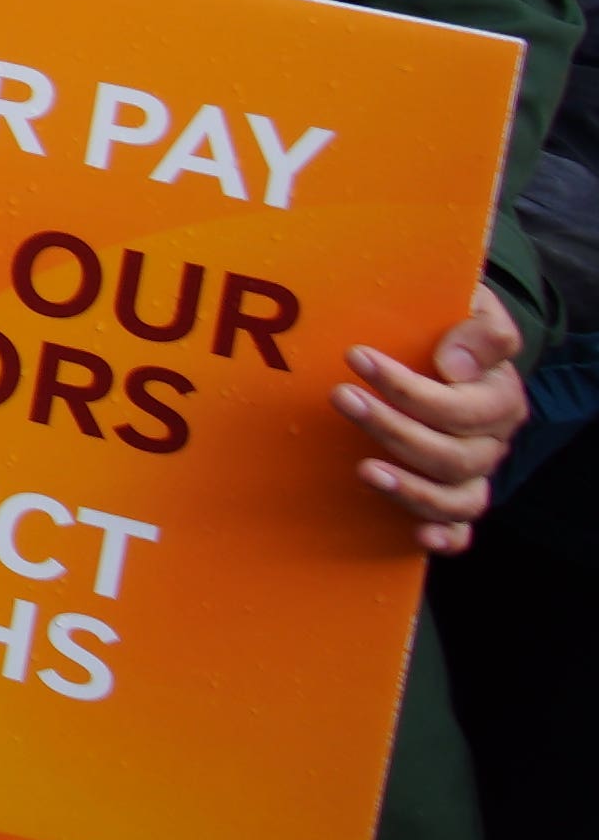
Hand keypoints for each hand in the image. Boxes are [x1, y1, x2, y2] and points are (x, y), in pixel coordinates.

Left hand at [346, 284, 530, 549]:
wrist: (440, 340)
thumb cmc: (445, 320)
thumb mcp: (468, 303)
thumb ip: (477, 324)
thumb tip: (456, 365)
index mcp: (498, 395)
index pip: (459, 404)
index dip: (407, 387)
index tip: (356, 356)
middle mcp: (491, 440)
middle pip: (452, 452)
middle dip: (392, 427)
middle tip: (340, 397)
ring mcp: (473, 473)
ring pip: (456, 496)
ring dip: (409, 488)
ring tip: (364, 469)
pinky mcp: (454, 498)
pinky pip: (460, 530)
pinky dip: (444, 537)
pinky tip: (417, 536)